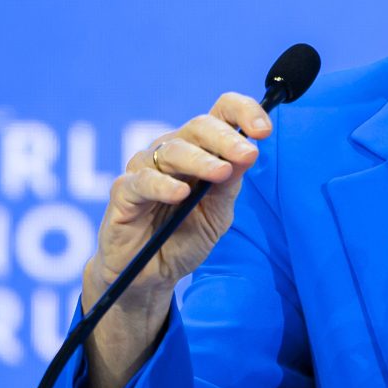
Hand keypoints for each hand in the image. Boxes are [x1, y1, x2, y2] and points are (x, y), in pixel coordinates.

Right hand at [76, 90, 270, 387]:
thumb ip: (230, 185)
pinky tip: (180, 193)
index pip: (220, 114)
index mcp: (199, 150)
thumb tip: (250, 151)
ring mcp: (144, 168)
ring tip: (221, 173)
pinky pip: (142, 182)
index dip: (243, 112)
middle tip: (248, 154)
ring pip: (170, 151)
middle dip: (226, 139)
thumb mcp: (217, 214)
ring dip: (199, 160)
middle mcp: (170, 151)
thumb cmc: (183, 237)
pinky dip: (162, 185)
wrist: (151, 275)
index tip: (264, 130)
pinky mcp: (123, 193)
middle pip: (198, 128)